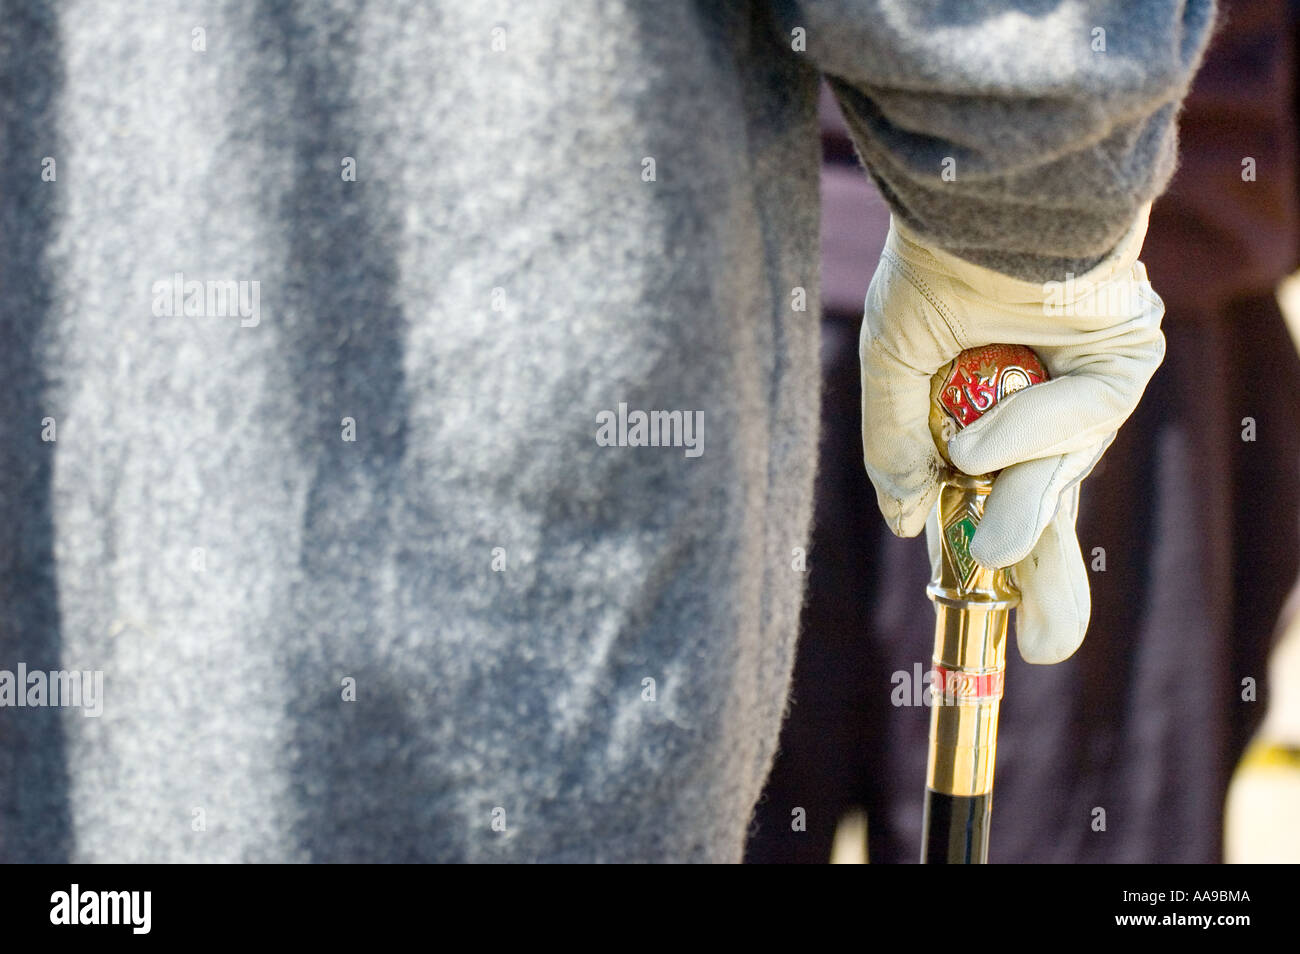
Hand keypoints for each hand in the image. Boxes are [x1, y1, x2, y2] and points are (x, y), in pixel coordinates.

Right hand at [860, 205, 1164, 662]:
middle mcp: (1039, 403)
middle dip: (1045, 575)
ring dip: (1023, 516)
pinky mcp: (1123, 357)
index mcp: (984, 407)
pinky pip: (1079, 420)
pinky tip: (979, 445)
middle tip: (1047, 648)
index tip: (1003, 619)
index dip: (990, 550)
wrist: (976, 192)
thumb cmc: (932, 268)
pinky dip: (1026, 434)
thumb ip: (895, 448)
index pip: (990, 492)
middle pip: (1045, 501)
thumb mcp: (890, 370)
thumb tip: (904, 521)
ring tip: (994, 551)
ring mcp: (1083, 384)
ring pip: (1057, 472)